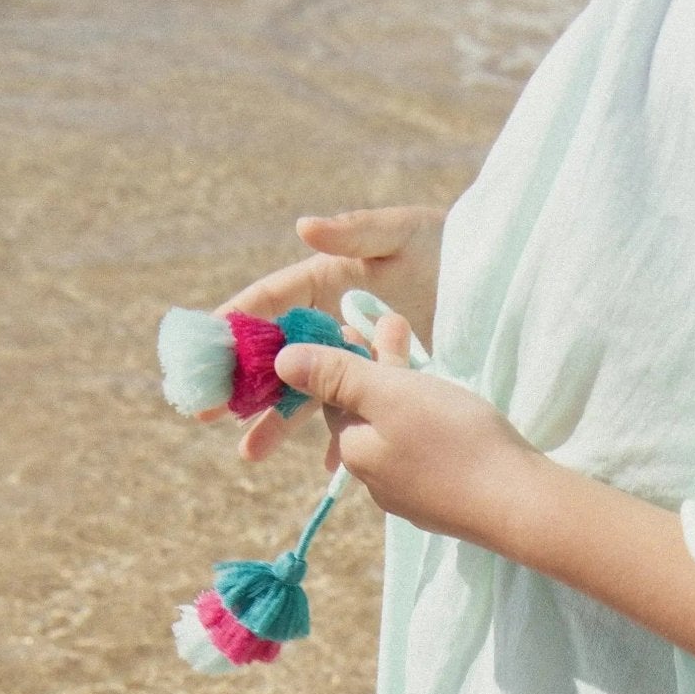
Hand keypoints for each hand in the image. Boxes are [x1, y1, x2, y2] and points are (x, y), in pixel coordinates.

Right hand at [205, 205, 446, 459]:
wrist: (486, 273)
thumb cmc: (440, 241)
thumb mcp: (399, 231)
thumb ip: (355, 229)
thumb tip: (305, 226)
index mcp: (326, 281)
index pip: (271, 303)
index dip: (238, 323)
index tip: (208, 346)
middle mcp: (332, 321)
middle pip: (280, 358)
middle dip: (245, 388)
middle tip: (208, 414)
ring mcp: (356, 355)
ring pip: (309, 392)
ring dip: (279, 423)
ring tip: (250, 452)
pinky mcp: (384, 381)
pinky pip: (355, 413)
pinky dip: (341, 438)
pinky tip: (327, 466)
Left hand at [276, 314, 538, 547]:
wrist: (519, 505)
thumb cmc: (454, 440)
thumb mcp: (390, 393)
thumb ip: (336, 375)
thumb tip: (281, 361)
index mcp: (355, 452)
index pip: (333, 398)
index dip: (350, 355)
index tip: (370, 322)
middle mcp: (375, 481)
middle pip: (366, 416)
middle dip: (379, 371)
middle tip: (400, 329)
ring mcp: (411, 498)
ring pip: (396, 437)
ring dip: (405, 398)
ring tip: (429, 368)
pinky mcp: (445, 505)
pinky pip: (425, 458)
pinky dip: (430, 429)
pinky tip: (453, 418)